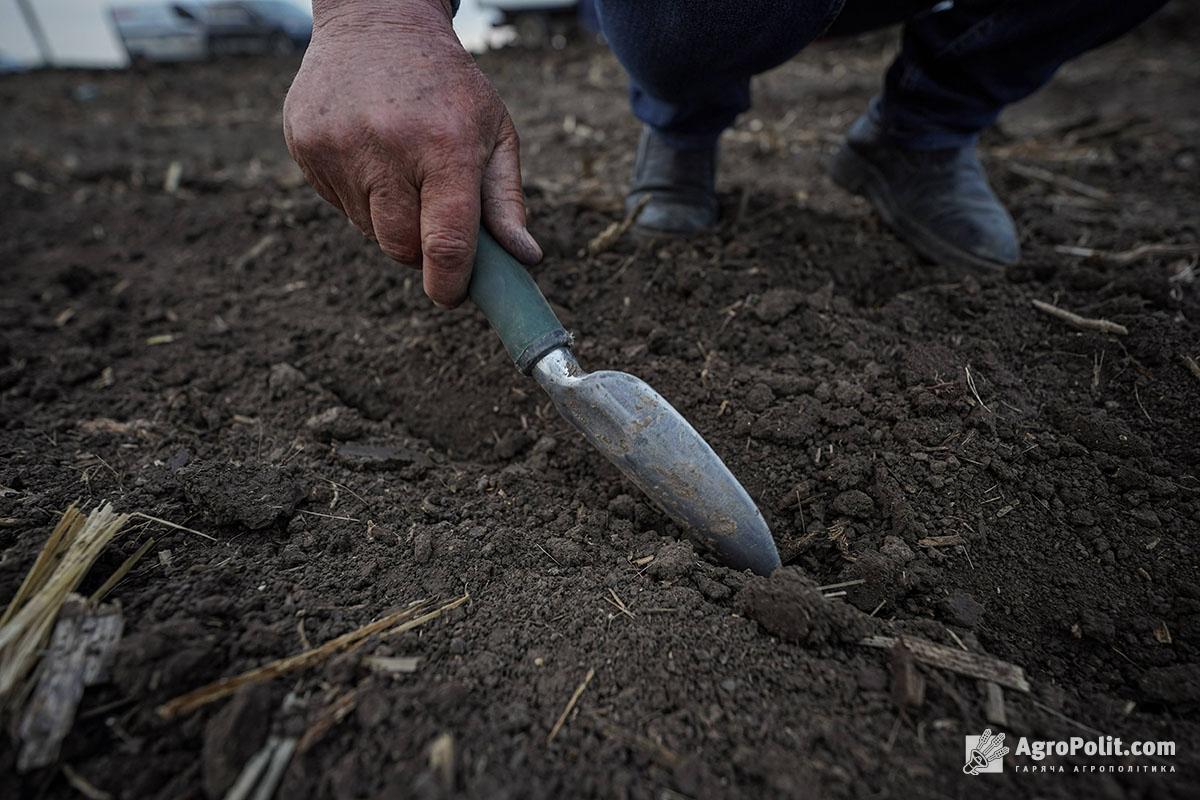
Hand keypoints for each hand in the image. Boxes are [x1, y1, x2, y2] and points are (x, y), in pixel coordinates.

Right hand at [283, 0, 541, 306]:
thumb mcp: (494, 132)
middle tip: (434, 217)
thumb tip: (524, 259)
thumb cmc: (447, 86)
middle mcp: (386, 147)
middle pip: (401, 246)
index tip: (453, 295)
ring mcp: (337, 146)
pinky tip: (371, 155)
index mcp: (444, 145)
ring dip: (391, 219)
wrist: (377, 21)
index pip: (446, 244)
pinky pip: (339, 205)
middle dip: (422, 248)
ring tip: (402, 170)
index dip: (450, 284)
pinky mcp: (305, 145)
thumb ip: (506, 201)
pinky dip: (361, 197)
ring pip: (369, 229)